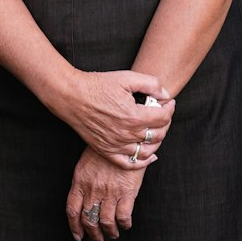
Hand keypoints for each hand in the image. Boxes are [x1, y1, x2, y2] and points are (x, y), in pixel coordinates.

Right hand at [52, 70, 173, 169]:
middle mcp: (128, 134)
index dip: (170, 108)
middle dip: (165, 123)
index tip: (168, 102)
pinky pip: (130, 163)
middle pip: (158, 134)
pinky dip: (143, 161)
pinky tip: (149, 155)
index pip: (163, 117)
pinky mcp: (107, 150)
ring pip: (147, 150)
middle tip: (162, 113)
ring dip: (157, 141)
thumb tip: (165, 94)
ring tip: (156, 130)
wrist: (71, 96)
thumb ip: (150, 83)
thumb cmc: (96, 85)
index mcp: (134, 116)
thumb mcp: (125, 77)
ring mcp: (117, 145)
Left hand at [65, 146, 147, 240]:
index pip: (72, 210)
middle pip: (89, 219)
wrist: (122, 139)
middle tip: (97, 240)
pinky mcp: (126, 193)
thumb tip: (82, 198)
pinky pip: (123, 216)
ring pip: (106, 222)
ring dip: (109, 232)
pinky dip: (124, 224)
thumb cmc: (103, 150)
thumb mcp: (85, 163)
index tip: (78, 236)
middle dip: (93, 234)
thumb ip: (83, 181)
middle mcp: (92, 189)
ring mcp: (109, 192)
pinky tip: (125, 225)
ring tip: (112, 234)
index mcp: (80, 181)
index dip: (74, 226)